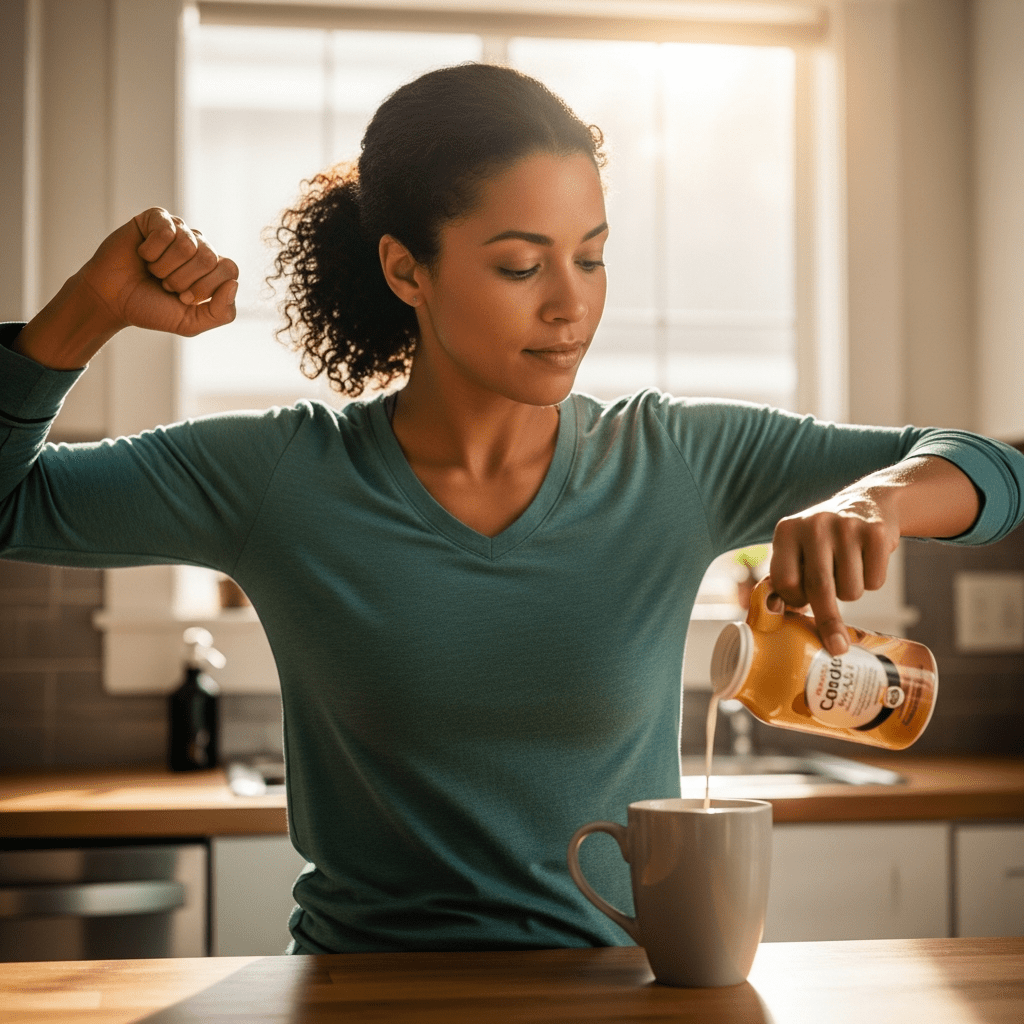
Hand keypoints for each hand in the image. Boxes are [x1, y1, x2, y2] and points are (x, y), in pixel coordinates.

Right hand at [81, 208, 237, 337]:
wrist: (112, 300)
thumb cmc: (151, 309)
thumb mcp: (191, 322)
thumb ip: (222, 313)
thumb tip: (234, 284)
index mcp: (214, 269)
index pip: (230, 269)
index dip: (205, 288)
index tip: (183, 298)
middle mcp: (200, 246)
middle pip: (208, 257)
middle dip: (182, 280)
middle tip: (165, 285)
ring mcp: (179, 230)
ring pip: (187, 245)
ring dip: (164, 267)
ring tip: (153, 271)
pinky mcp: (157, 218)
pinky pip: (166, 231)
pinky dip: (150, 251)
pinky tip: (142, 254)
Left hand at [768, 486, 900, 655]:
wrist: (865, 501)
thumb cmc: (824, 540)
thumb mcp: (798, 547)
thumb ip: (787, 577)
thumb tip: (774, 620)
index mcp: (786, 531)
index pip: (785, 582)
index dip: (795, 599)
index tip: (803, 605)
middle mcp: (813, 525)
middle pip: (819, 589)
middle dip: (829, 622)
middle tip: (837, 646)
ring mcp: (846, 526)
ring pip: (850, 591)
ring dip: (851, 592)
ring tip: (849, 569)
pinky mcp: (876, 532)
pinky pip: (875, 581)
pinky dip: (873, 581)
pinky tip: (868, 560)